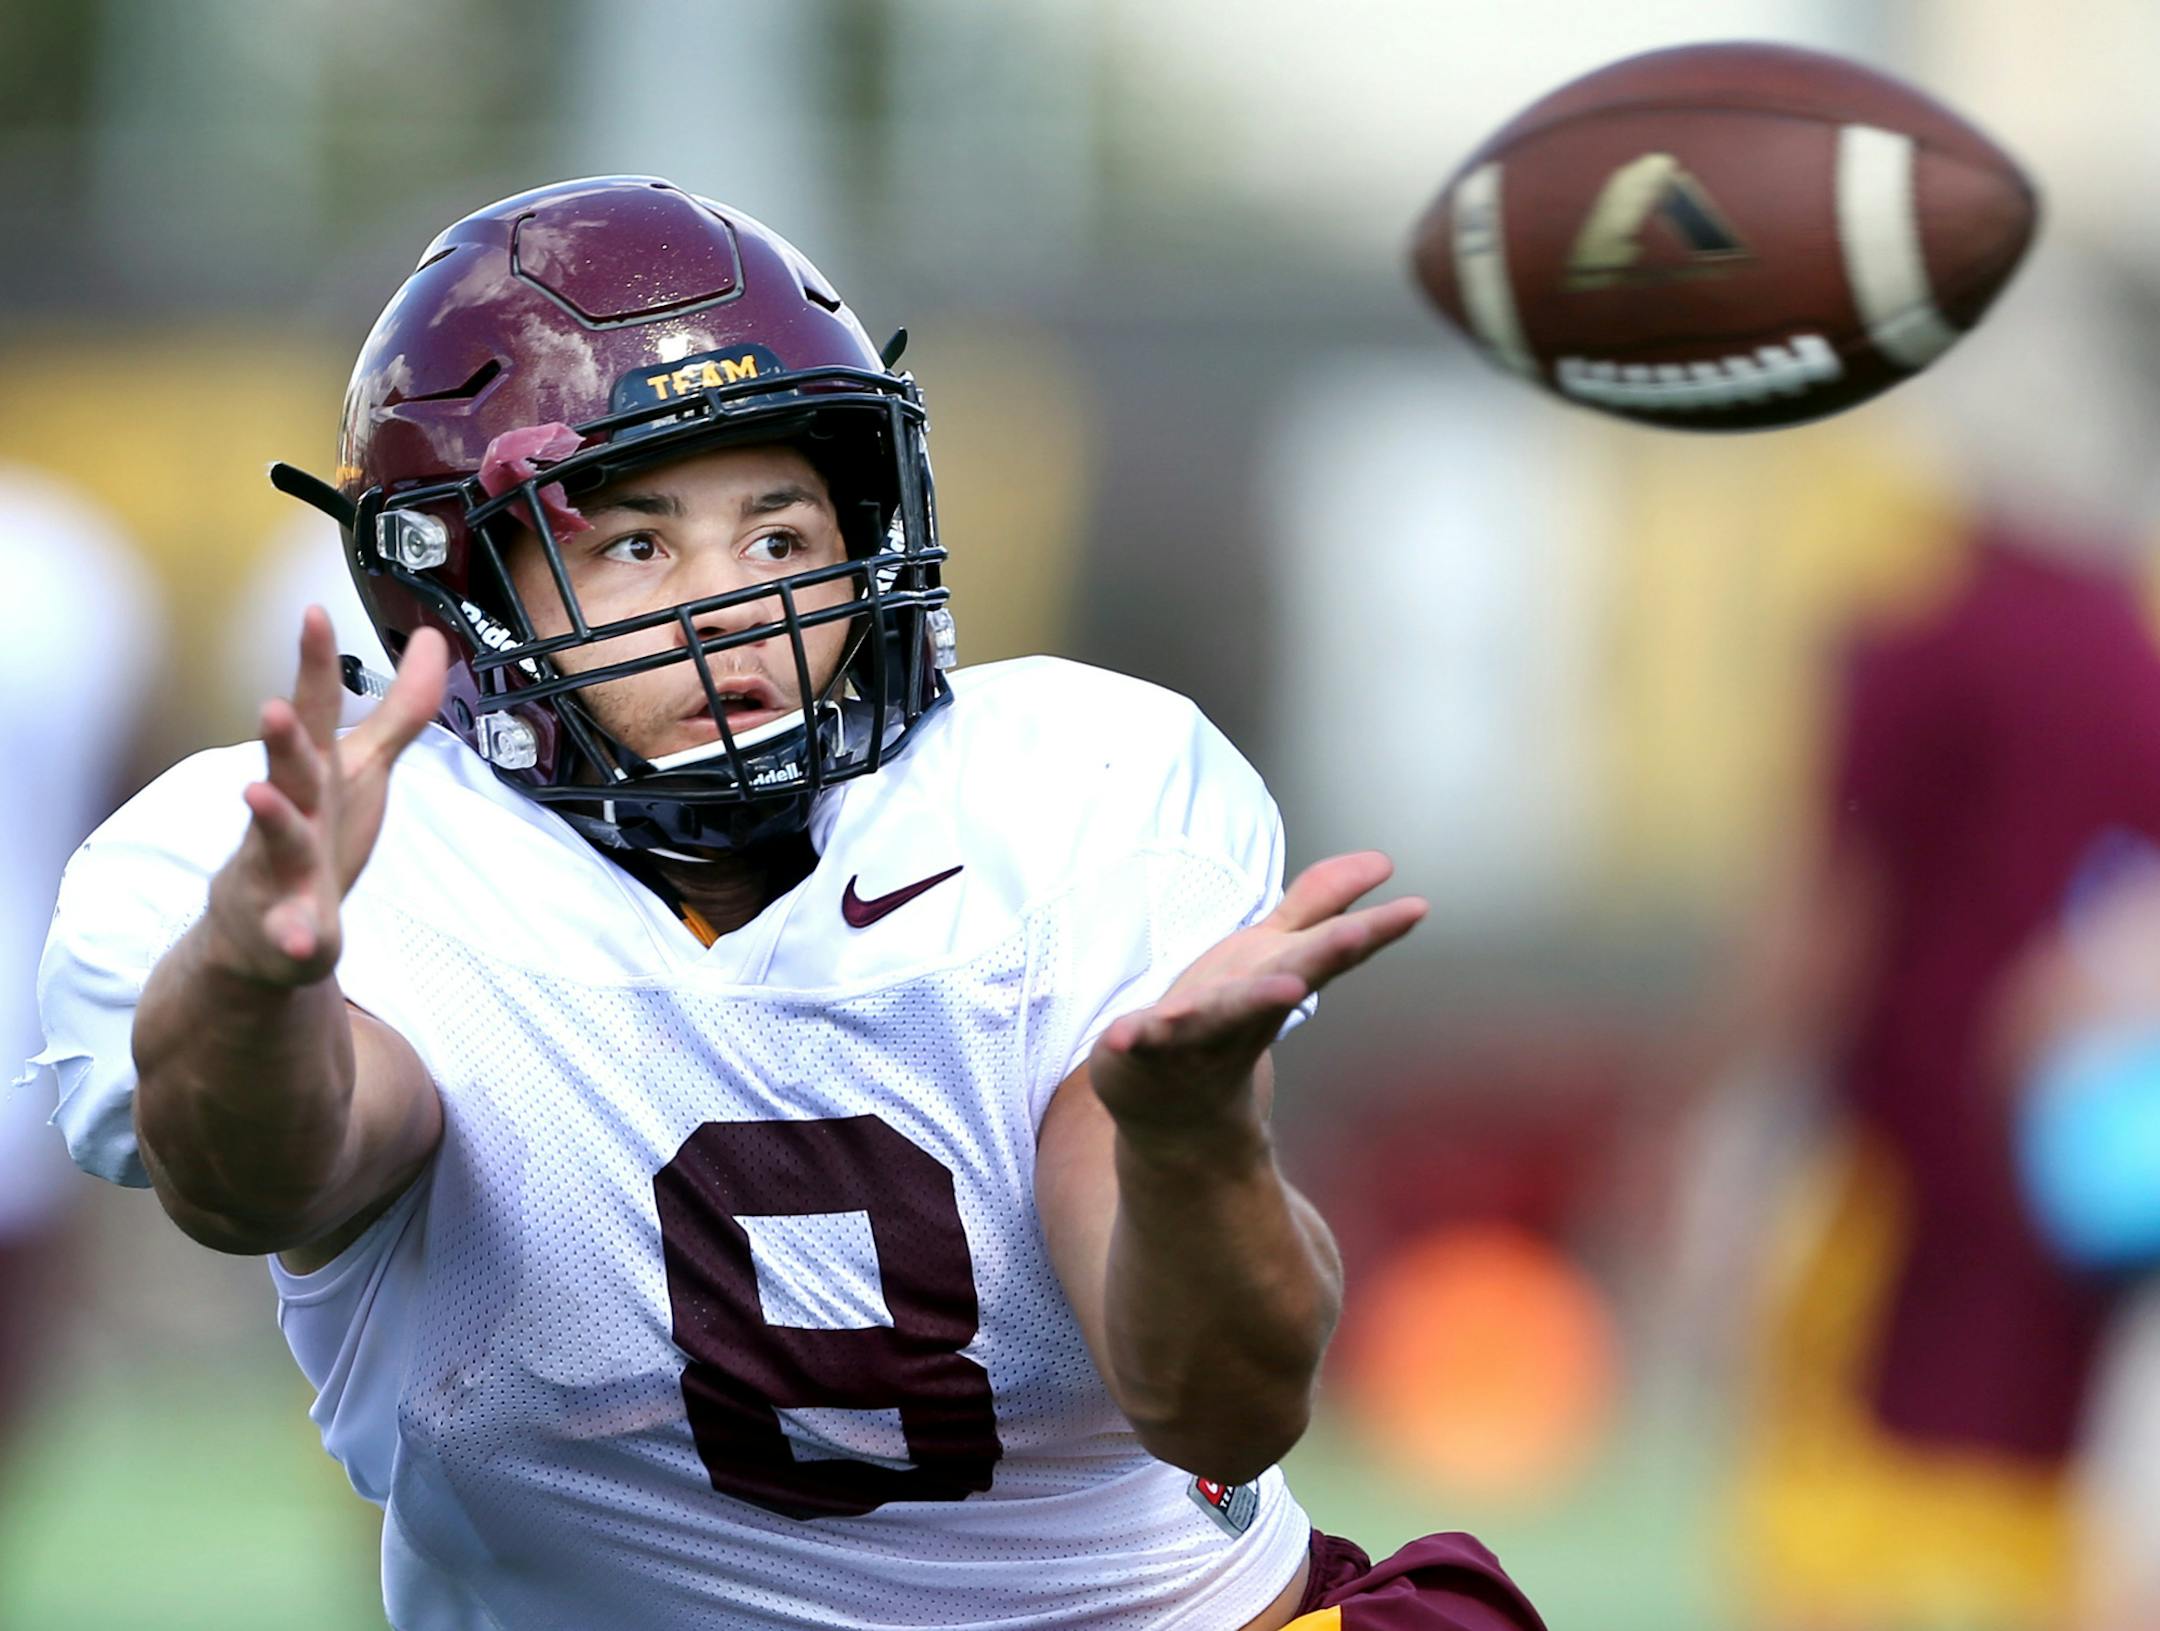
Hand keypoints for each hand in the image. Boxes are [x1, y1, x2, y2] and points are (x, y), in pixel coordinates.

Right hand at [203, 607, 447, 985]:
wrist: (262, 933)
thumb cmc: (315, 835)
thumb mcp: (359, 768)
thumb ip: (398, 710)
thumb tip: (429, 638)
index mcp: (314, 773)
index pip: (315, 711)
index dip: (314, 663)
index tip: (313, 612)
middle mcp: (292, 812)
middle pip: (288, 770)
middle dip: (281, 740)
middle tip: (272, 707)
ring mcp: (280, 870)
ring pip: (276, 841)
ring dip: (270, 819)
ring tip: (257, 796)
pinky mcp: (286, 927)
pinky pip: (289, 932)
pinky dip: (293, 935)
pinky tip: (301, 941)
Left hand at [1087, 851, 1427, 1147]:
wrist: (1170, 1112)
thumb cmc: (1223, 1021)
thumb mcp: (1272, 952)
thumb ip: (1320, 905)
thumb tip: (1382, 861)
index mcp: (1273, 979)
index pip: (1327, 952)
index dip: (1371, 929)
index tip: (1417, 907)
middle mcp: (1242, 1011)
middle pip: (1283, 981)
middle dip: (1317, 960)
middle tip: (1353, 937)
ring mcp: (1191, 1035)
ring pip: (1220, 1016)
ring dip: (1246, 1003)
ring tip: (1283, 989)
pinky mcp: (1138, 1052)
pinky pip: (1137, 1045)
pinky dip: (1133, 1040)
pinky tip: (1123, 1036)